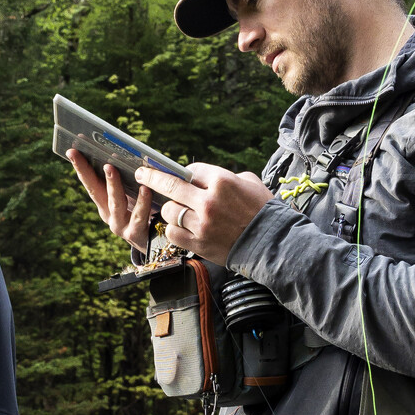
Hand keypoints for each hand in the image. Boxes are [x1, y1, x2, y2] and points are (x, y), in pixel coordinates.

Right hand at [67, 151, 154, 251]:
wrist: (155, 244)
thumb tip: (123, 153)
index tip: (71, 150)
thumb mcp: (132, 196)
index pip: (90, 182)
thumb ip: (128, 179)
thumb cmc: (145, 212)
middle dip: (86, 171)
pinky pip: (138, 216)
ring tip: (110, 168)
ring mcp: (120, 225)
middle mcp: (108, 214)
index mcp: (104, 204)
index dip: (80, 167)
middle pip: (96, 191)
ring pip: (116, 203)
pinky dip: (142, 202)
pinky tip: (146, 189)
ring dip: (112, 184)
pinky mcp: (135, 234)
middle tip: (81, 153)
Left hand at [132, 162, 273, 265]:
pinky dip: (173, 229)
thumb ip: (225, 177)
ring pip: (169, 211)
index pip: (190, 170)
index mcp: (222, 181)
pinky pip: (172, 232)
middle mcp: (208, 201)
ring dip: (169, 209)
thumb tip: (204, 176)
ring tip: (176, 210)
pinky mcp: (199, 243)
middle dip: (152, 178)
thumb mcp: (249, 183)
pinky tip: (179, 227)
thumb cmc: (263, 211)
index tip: (172, 172)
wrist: (273, 244)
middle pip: (170, 186)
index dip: (181, 172)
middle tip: (141, 175)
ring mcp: (202, 223)